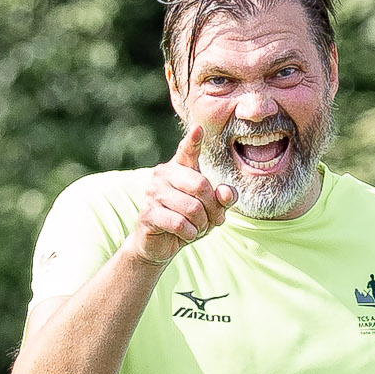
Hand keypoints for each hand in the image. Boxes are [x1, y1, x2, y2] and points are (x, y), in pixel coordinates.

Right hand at [127, 119, 235, 266]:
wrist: (159, 244)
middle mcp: (163, 174)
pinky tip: (186, 234)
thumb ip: (222, 199)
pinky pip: (180, 224)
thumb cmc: (187, 220)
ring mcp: (153, 192)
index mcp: (179, 168)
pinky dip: (190, 234)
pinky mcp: (148, 213)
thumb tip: (226, 193)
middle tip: (214, 221)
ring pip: (193, 208)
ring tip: (197, 228)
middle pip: (201, 186)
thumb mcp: (210, 209)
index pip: (187, 151)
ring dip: (202, 224)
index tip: (199, 129)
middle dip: (213, 209)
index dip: (193, 141)